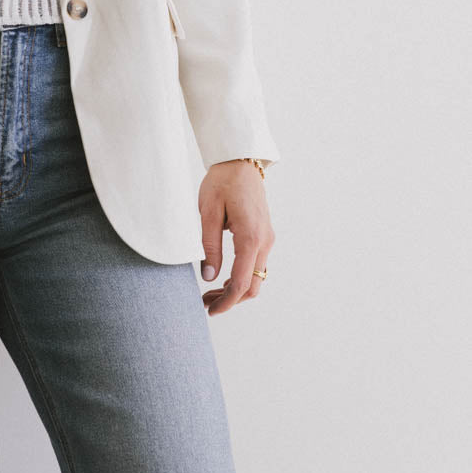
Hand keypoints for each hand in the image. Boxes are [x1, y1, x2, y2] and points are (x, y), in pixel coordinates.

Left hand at [198, 160, 274, 315]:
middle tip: (205, 303)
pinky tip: (222, 277)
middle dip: (230, 300)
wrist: (240, 161)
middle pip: (253, 286)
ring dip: (236, 290)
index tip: (210, 311)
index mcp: (251, 238)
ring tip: (209, 293)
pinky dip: (242, 276)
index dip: (226, 302)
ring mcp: (267, 239)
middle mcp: (264, 242)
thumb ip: (209, 246)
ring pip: (257, 277)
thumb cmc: (222, 182)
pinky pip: (256, 265)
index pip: (242, 283)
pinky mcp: (264, 235)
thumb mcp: (208, 213)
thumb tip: (208, 277)